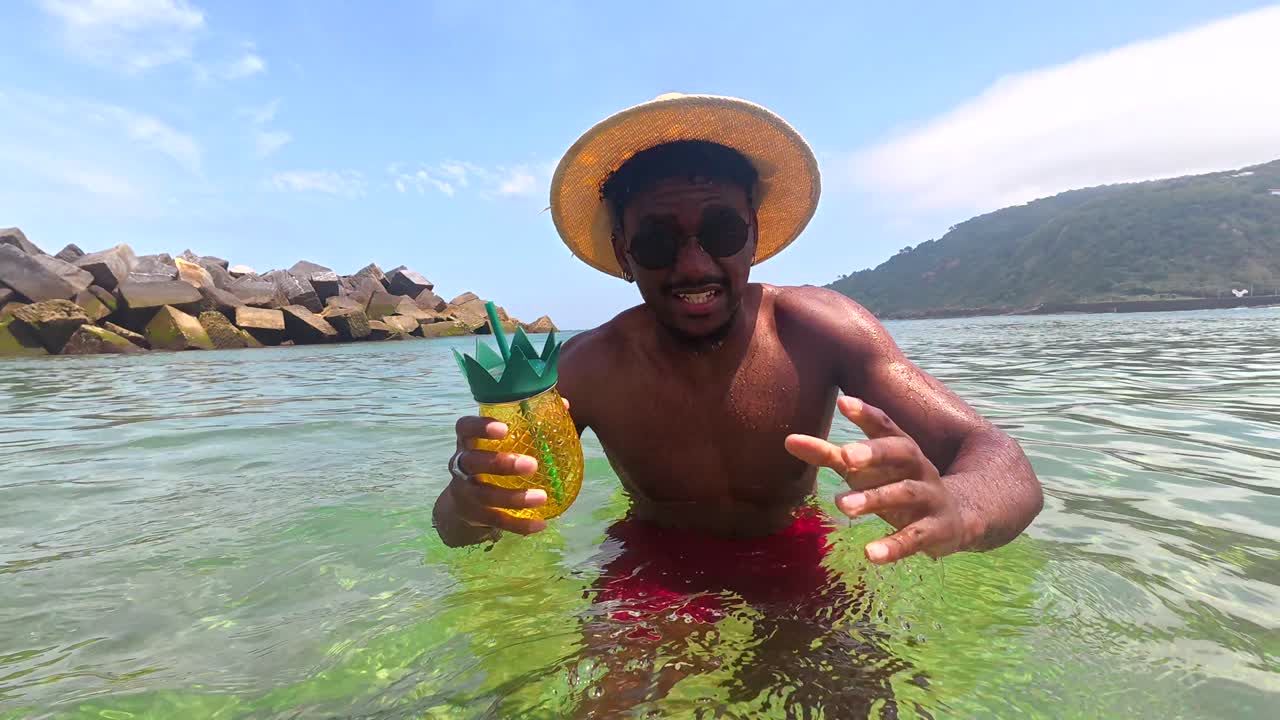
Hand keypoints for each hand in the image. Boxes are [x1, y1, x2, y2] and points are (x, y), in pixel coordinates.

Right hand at [443, 415, 548, 536]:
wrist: (463, 501)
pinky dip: (519, 525)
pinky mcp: (476, 515)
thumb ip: (529, 423)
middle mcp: (462, 465)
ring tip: (542, 497)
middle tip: (531, 464)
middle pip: (474, 462)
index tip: (503, 428)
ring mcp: (466, 492)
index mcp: (468, 442)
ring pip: (486, 495)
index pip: (465, 428)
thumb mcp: (501, 441)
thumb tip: (564, 404)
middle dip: (501, 463)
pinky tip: (541, 523)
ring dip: (514, 497)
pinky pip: (497, 521)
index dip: (480, 427)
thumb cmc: (490, 459)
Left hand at [784, 396, 970, 563]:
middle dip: (875, 452)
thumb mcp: (865, 471)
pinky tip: (870, 553)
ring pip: (905, 494)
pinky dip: (894, 545)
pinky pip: (916, 537)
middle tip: (846, 456)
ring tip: (841, 506)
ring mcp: (930, 498)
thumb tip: (789, 440)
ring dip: (875, 499)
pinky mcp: (936, 530)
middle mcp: (919, 467)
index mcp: (901, 448)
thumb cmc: (895, 485)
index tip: (843, 402)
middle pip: (902, 452)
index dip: (867, 414)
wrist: (956, 519)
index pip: (886, 426)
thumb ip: (830, 455)